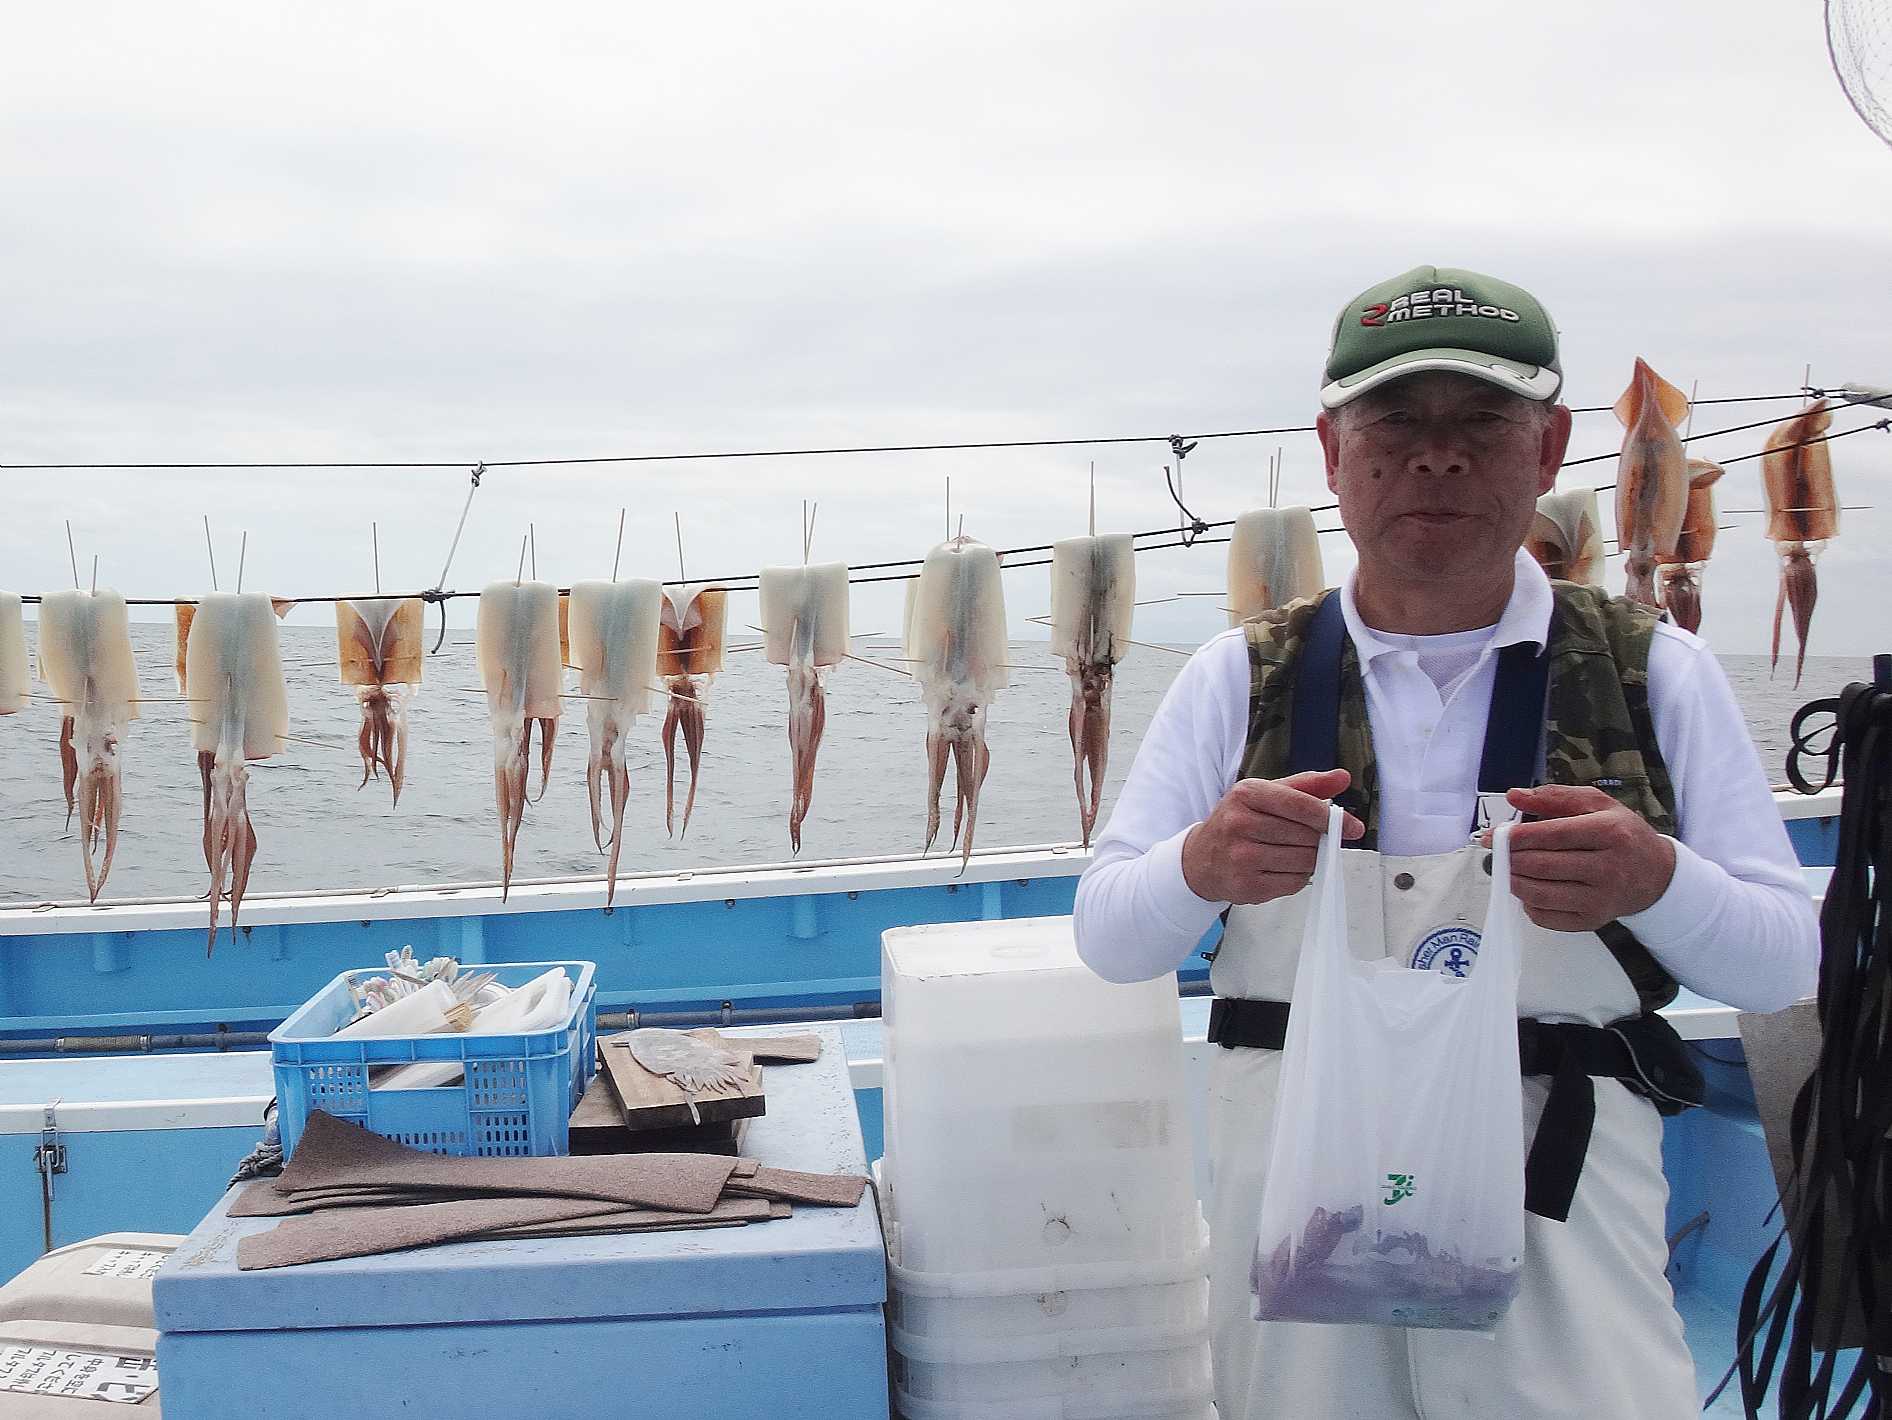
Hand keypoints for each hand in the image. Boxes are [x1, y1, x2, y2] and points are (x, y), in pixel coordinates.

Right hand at [1182, 769, 1365, 905]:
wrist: (1201, 859)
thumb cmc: (1239, 822)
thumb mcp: (1266, 794)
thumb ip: (1306, 785)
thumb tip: (1342, 777)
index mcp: (1246, 794)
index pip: (1301, 805)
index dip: (1331, 817)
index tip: (1352, 826)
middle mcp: (1240, 824)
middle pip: (1306, 836)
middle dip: (1319, 839)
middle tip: (1315, 840)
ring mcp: (1242, 857)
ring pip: (1304, 861)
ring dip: (1310, 859)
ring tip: (1295, 853)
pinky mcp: (1247, 885)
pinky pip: (1294, 883)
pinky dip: (1299, 877)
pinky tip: (1283, 868)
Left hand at [1499, 784, 1676, 931]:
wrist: (1657, 875)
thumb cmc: (1623, 834)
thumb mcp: (1596, 804)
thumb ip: (1553, 797)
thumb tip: (1513, 795)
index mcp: (1610, 832)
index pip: (1553, 835)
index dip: (1518, 836)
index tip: (1494, 835)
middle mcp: (1608, 868)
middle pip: (1543, 866)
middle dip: (1511, 859)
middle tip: (1498, 852)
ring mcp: (1601, 898)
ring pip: (1541, 894)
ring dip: (1514, 881)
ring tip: (1509, 869)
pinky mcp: (1593, 920)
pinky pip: (1547, 917)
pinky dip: (1528, 904)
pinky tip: (1530, 889)